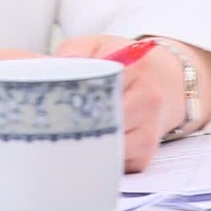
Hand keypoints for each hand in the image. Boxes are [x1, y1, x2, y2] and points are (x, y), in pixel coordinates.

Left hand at [56, 35, 180, 172]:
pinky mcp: (146, 157)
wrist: (165, 81)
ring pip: (106, 148)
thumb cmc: (124, 64)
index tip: (49, 105)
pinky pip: (113, 166)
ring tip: (62, 137)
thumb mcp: (99, 45)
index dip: (71, 99)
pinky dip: (95, 159)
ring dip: (82, 145)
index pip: (100, 88)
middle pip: (102, 122)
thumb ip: (75, 49)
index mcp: (136, 67)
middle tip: (45, 125)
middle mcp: (149, 100)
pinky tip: (84, 148)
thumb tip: (62, 63)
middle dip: (73, 125)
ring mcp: (150, 132)